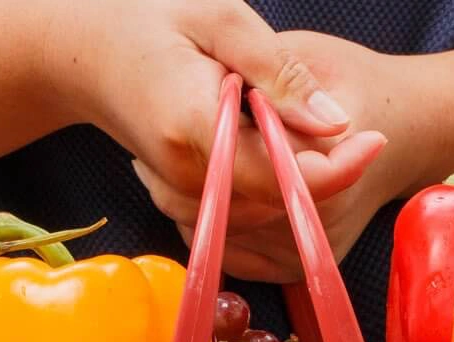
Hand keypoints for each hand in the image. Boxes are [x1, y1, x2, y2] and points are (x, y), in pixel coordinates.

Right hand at [47, 1, 386, 275]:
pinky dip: (271, 184)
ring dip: (298, 177)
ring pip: (266, 211)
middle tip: (348, 126)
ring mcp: (178, 193)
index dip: (338, 166)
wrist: (78, 51)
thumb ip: (279, 72)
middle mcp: (183, 173)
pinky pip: (244, 210)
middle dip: (322, 168)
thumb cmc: (148, 21)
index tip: (375, 137)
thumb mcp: (220, 18)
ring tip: (297, 122)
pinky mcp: (182, 200)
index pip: (280, 172)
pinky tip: (274, 144)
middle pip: (279, 198)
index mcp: (191, 123)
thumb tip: (338, 122)